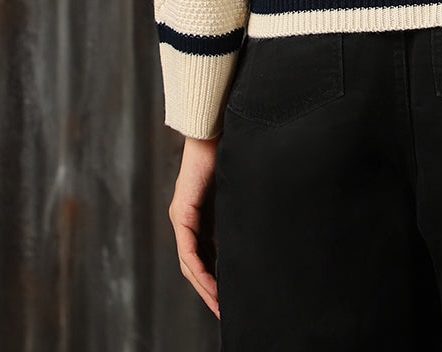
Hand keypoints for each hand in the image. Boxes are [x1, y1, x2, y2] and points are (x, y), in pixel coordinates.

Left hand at [169, 134, 220, 317]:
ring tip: (219, 306)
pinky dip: (200, 271)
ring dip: (204, 287)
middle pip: (195, 265)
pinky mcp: (182, 214)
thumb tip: (259, 224)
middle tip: (224, 312)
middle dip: (210, 291)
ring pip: (190, 263)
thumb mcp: (236, 189)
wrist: (214, 129)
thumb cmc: (229, 150)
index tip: (228, 298)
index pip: (205, 255)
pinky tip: (212, 286)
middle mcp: (187, 219)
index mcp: (200, 215)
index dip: (215, 278)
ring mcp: (182, 217)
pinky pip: (188, 252)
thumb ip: (238, 209)